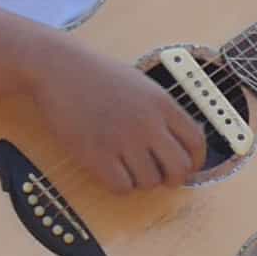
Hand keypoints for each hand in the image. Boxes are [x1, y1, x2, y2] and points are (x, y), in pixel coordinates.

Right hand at [23, 38, 207, 196]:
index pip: (196, 143)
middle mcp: (147, 123)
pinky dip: (118, 185)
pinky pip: (121, 187)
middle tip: (160, 177)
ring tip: (127, 167)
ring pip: (150, 182)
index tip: (186, 167)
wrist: (59, 68)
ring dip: (141, 181)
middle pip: (179, 169)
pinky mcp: (96, 154)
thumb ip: (164, 112)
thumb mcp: (143, 86)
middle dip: (173, 179)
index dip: (195, 162)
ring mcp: (122, 139)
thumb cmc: (99, 76)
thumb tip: (183, 143)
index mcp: (163, 104)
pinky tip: (110, 170)